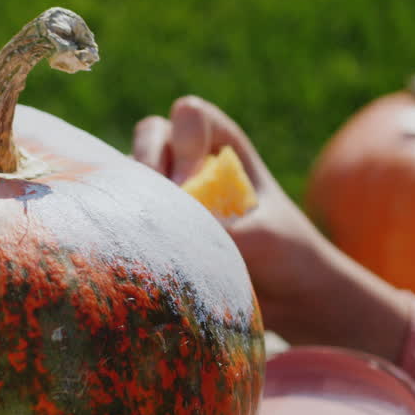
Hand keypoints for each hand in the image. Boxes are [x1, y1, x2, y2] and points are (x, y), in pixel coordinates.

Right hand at [132, 96, 411, 360]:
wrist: (289, 300)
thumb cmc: (287, 255)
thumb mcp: (260, 237)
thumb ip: (220, 227)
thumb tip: (170, 225)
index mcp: (226, 146)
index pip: (189, 115)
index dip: (185, 142)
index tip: (192, 183)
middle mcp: (193, 161)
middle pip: (151, 134)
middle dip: (149, 163)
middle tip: (160, 206)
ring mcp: (169, 192)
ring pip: (130, 172)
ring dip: (134, 196)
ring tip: (147, 231)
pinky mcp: (154, 224)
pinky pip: (125, 211)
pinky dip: (127, 225)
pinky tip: (140, 249)